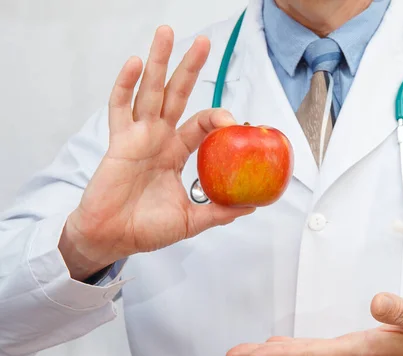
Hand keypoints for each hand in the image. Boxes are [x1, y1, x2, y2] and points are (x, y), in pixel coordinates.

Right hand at [59, 26, 254, 280]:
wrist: (113, 238)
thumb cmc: (147, 228)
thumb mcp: (191, 220)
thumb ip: (219, 211)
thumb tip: (252, 206)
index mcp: (177, 153)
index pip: (202, 124)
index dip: (218, 117)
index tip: (235, 122)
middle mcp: (160, 138)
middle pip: (177, 94)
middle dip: (189, 68)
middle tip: (204, 42)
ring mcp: (138, 136)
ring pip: (149, 91)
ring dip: (158, 62)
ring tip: (166, 33)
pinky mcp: (118, 141)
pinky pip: (119, 108)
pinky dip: (125, 84)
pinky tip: (134, 62)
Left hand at [226, 293, 402, 355]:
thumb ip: (400, 310)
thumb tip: (376, 300)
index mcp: (362, 350)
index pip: (312, 354)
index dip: (277, 355)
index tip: (252, 354)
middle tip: (236, 354)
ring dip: (276, 355)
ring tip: (251, 351)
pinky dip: (294, 352)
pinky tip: (284, 347)